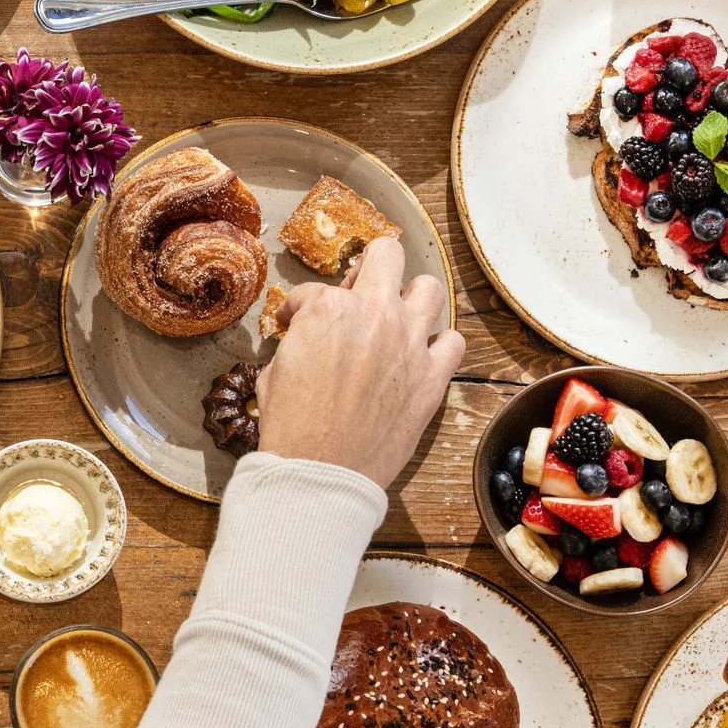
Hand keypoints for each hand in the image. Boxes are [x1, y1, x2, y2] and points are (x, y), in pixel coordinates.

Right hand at [258, 235, 463, 491]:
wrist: (321, 472)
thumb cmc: (291, 426)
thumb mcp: (275, 371)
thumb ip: (298, 342)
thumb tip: (304, 341)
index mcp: (328, 309)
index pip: (312, 291)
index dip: (298, 310)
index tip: (295, 326)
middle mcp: (374, 314)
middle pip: (386, 255)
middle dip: (368, 268)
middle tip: (357, 295)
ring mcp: (409, 342)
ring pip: (429, 288)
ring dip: (411, 298)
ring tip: (397, 318)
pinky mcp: (432, 377)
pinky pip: (453, 342)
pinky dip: (438, 345)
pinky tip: (419, 357)